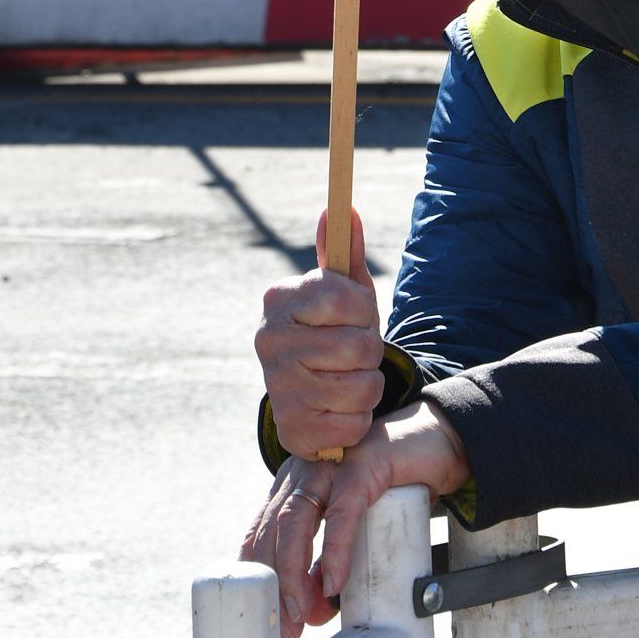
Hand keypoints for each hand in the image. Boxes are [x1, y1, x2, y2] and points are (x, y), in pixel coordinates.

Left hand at [239, 402, 471, 637]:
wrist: (435, 444)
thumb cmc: (393, 486)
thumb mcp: (353, 530)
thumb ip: (330, 563)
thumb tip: (314, 609)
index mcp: (296, 485)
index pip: (261, 531)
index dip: (260, 576)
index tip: (269, 615)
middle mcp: (305, 471)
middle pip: (271, 529)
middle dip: (274, 583)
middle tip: (288, 626)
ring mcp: (330, 464)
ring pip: (295, 519)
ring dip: (293, 572)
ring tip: (303, 611)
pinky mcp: (362, 464)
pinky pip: (341, 511)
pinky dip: (335, 550)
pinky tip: (335, 581)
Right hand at [255, 208, 384, 461]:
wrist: (312, 393)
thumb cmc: (333, 330)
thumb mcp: (344, 291)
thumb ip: (346, 252)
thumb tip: (344, 209)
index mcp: (280, 299)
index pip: (345, 296)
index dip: (363, 309)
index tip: (354, 315)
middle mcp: (269, 341)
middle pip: (359, 346)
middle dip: (369, 351)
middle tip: (352, 353)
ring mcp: (277, 387)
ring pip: (362, 387)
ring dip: (368, 386)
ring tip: (347, 379)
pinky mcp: (292, 429)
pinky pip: (354, 424)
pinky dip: (358, 419)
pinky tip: (339, 409)